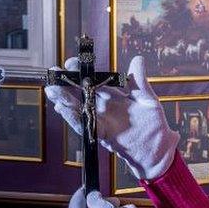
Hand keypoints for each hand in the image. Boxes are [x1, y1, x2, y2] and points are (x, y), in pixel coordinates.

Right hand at [44, 56, 179, 180]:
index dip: (80, 71)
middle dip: (65, 85)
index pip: (93, 79)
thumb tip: (138, 60)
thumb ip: (140, 82)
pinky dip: (74, 118)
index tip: (71, 63)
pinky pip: (85, 125)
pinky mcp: (101, 133)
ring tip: (51, 91)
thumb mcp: (148, 99)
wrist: (157, 148)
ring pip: (78, 108)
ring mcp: (101, 119)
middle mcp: (103, 105)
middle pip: (80, 93)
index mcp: (113, 94)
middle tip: (52, 76)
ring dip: (64, 100)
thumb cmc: (154, 124)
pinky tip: (63, 110)